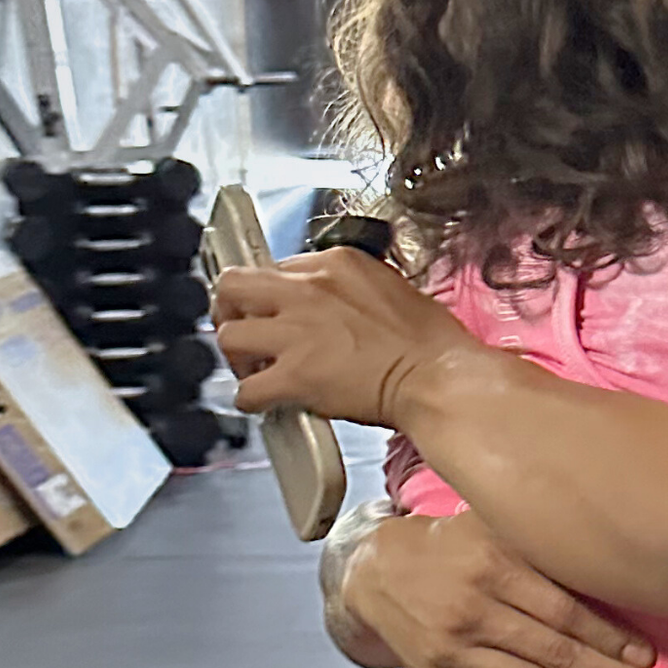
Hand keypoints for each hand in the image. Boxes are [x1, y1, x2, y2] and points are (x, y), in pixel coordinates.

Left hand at [213, 248, 472, 429]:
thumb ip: (349, 289)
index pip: (280, 267)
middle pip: (234, 284)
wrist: (439, 378)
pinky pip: (246, 389)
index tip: (278, 310)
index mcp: (335, 264)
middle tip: (243, 329)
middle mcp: (307, 291)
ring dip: (238, 355)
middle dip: (231, 308)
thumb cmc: (430, 344)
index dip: (275, 295)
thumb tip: (332, 306)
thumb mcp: (390, 287)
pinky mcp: (294, 376)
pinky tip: (267, 403)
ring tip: (255, 369)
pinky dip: (251, 400)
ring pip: (229, 335)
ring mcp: (296, 333)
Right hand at [338, 505, 660, 667]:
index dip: (608, 635)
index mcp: (495, 564)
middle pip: (551, 650)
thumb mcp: (491, 524)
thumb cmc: (448, 545)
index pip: (564, 608)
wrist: (372, 569)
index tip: (645, 656)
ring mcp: (454, 648)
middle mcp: (475, 608)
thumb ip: (540, 541)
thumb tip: (610, 555)